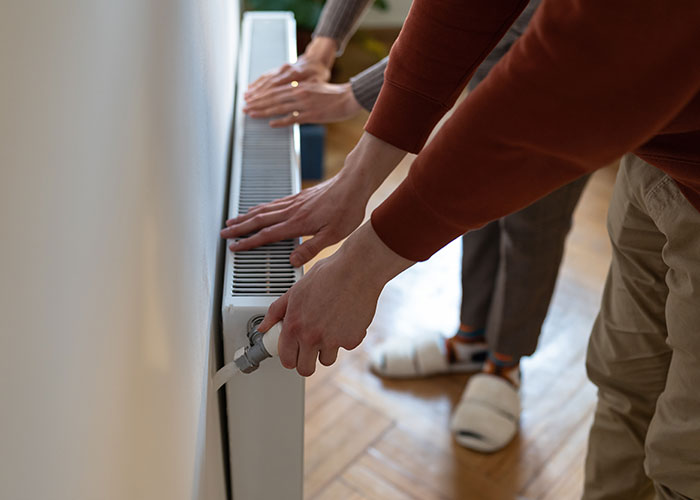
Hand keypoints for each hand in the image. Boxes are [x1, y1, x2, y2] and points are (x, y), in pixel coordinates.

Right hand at [221, 133, 407, 265]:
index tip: (235, 247)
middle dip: (239, 228)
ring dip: (246, 216)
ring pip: (263, 210)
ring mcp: (294, 202)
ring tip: (233, 221)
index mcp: (298, 223)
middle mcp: (292, 211)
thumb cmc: (347, 209)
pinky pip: (273, 203)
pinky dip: (260, 207)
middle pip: (259, 220)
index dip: (249, 242)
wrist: (353, 184)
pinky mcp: (299, 196)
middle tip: (224, 233)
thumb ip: (311, 248)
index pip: (267, 235)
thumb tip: (293, 261)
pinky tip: (257, 209)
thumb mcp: (333, 235)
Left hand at [244, 81, 362, 126]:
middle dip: (257, 103)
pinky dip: (281, 121)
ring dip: (263, 111)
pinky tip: (271, 123)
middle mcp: (299, 93)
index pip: (274, 90)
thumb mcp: (312, 88)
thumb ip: (298, 92)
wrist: (348, 98)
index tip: (249, 99)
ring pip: (279, 107)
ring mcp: (305, 105)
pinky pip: (293, 119)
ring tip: (251, 114)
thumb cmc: (331, 95)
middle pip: (273, 98)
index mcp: (299, 85)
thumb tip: (286, 98)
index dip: (260, 95)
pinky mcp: (312, 115)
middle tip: (244, 107)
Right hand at [245, 37, 335, 98]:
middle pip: (267, 86)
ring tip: (245, 98)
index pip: (276, 89)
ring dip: (254, 90)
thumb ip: (308, 89)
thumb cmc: (319, 74)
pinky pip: (266, 75)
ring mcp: (281, 69)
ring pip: (265, 80)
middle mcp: (286, 70)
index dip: (264, 99)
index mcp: (295, 75)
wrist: (317, 59)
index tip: (256, 106)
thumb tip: (302, 97)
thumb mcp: (318, 83)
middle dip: (255, 97)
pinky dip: (257, 82)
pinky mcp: (279, 68)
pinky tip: (250, 88)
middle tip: (246, 106)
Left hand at [257, 222, 413, 375]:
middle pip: (305, 369)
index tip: (293, 354)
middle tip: (310, 351)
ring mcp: (332, 341)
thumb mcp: (295, 290)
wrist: (357, 270)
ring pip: (327, 360)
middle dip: (307, 362)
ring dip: (327, 349)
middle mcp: (311, 336)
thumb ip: (276, 311)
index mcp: (294, 326)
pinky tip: (345, 320)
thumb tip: (263, 326)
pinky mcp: (351, 340)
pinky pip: (346, 346)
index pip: (286, 359)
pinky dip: (346, 337)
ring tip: (329, 329)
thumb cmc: (328, 275)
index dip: (289, 358)